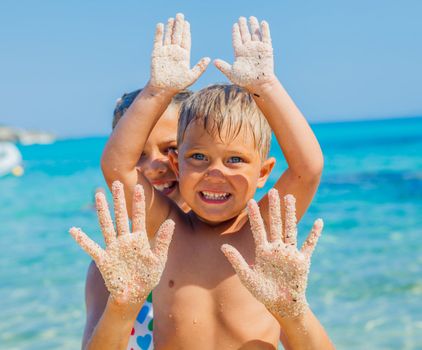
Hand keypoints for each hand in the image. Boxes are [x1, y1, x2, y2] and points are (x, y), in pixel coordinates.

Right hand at [69, 181, 173, 304]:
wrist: (134, 295)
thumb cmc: (147, 277)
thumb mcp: (159, 259)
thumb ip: (163, 241)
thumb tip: (171, 222)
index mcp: (139, 239)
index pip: (139, 216)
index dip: (138, 202)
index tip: (139, 187)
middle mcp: (125, 240)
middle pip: (121, 215)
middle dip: (119, 200)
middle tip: (116, 183)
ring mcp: (113, 248)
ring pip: (106, 225)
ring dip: (102, 211)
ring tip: (98, 195)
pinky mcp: (104, 259)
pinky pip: (91, 248)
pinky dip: (82, 240)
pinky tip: (73, 230)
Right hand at [150, 13, 209, 89]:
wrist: (163, 89)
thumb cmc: (178, 85)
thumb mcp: (191, 77)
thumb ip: (200, 67)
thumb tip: (208, 58)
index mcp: (184, 55)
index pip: (186, 40)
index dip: (186, 31)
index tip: (187, 23)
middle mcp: (175, 52)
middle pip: (177, 36)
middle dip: (179, 26)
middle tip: (180, 15)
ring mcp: (166, 51)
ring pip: (168, 36)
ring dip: (170, 27)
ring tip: (172, 19)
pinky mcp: (156, 53)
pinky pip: (158, 41)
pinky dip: (159, 33)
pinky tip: (160, 25)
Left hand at [214, 16, 274, 87]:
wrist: (259, 83)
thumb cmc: (245, 80)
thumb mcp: (232, 73)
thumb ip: (223, 66)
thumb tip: (213, 62)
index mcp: (240, 53)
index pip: (237, 39)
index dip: (236, 32)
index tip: (235, 25)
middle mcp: (248, 49)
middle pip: (245, 35)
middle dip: (243, 27)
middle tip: (241, 18)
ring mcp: (257, 48)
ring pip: (255, 34)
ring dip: (253, 26)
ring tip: (251, 18)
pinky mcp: (266, 49)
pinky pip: (265, 37)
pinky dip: (264, 30)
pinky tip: (263, 23)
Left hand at [221, 189, 322, 317]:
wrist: (282, 305)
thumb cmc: (263, 293)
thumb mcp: (248, 277)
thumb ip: (237, 261)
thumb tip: (223, 246)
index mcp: (263, 251)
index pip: (258, 229)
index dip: (254, 215)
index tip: (251, 201)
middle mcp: (276, 248)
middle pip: (275, 223)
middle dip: (274, 207)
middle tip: (273, 190)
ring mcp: (290, 253)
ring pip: (290, 228)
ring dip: (290, 214)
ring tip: (290, 197)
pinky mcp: (302, 261)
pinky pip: (310, 245)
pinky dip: (314, 234)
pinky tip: (318, 222)